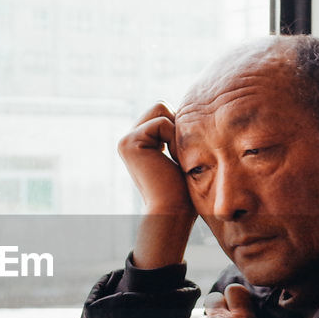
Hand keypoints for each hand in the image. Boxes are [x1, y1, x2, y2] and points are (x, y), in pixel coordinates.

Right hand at [118, 102, 196, 267]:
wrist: (173, 211)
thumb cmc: (184, 192)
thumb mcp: (183, 156)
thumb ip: (179, 133)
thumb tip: (191, 110)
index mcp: (139, 143)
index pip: (164, 112)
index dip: (180, 127)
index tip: (182, 155)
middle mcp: (129, 139)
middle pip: (161, 106)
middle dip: (177, 126)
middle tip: (180, 156)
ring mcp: (126, 140)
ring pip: (161, 109)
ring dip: (175, 132)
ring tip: (174, 158)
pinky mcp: (129, 142)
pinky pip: (162, 122)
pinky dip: (173, 140)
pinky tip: (170, 161)